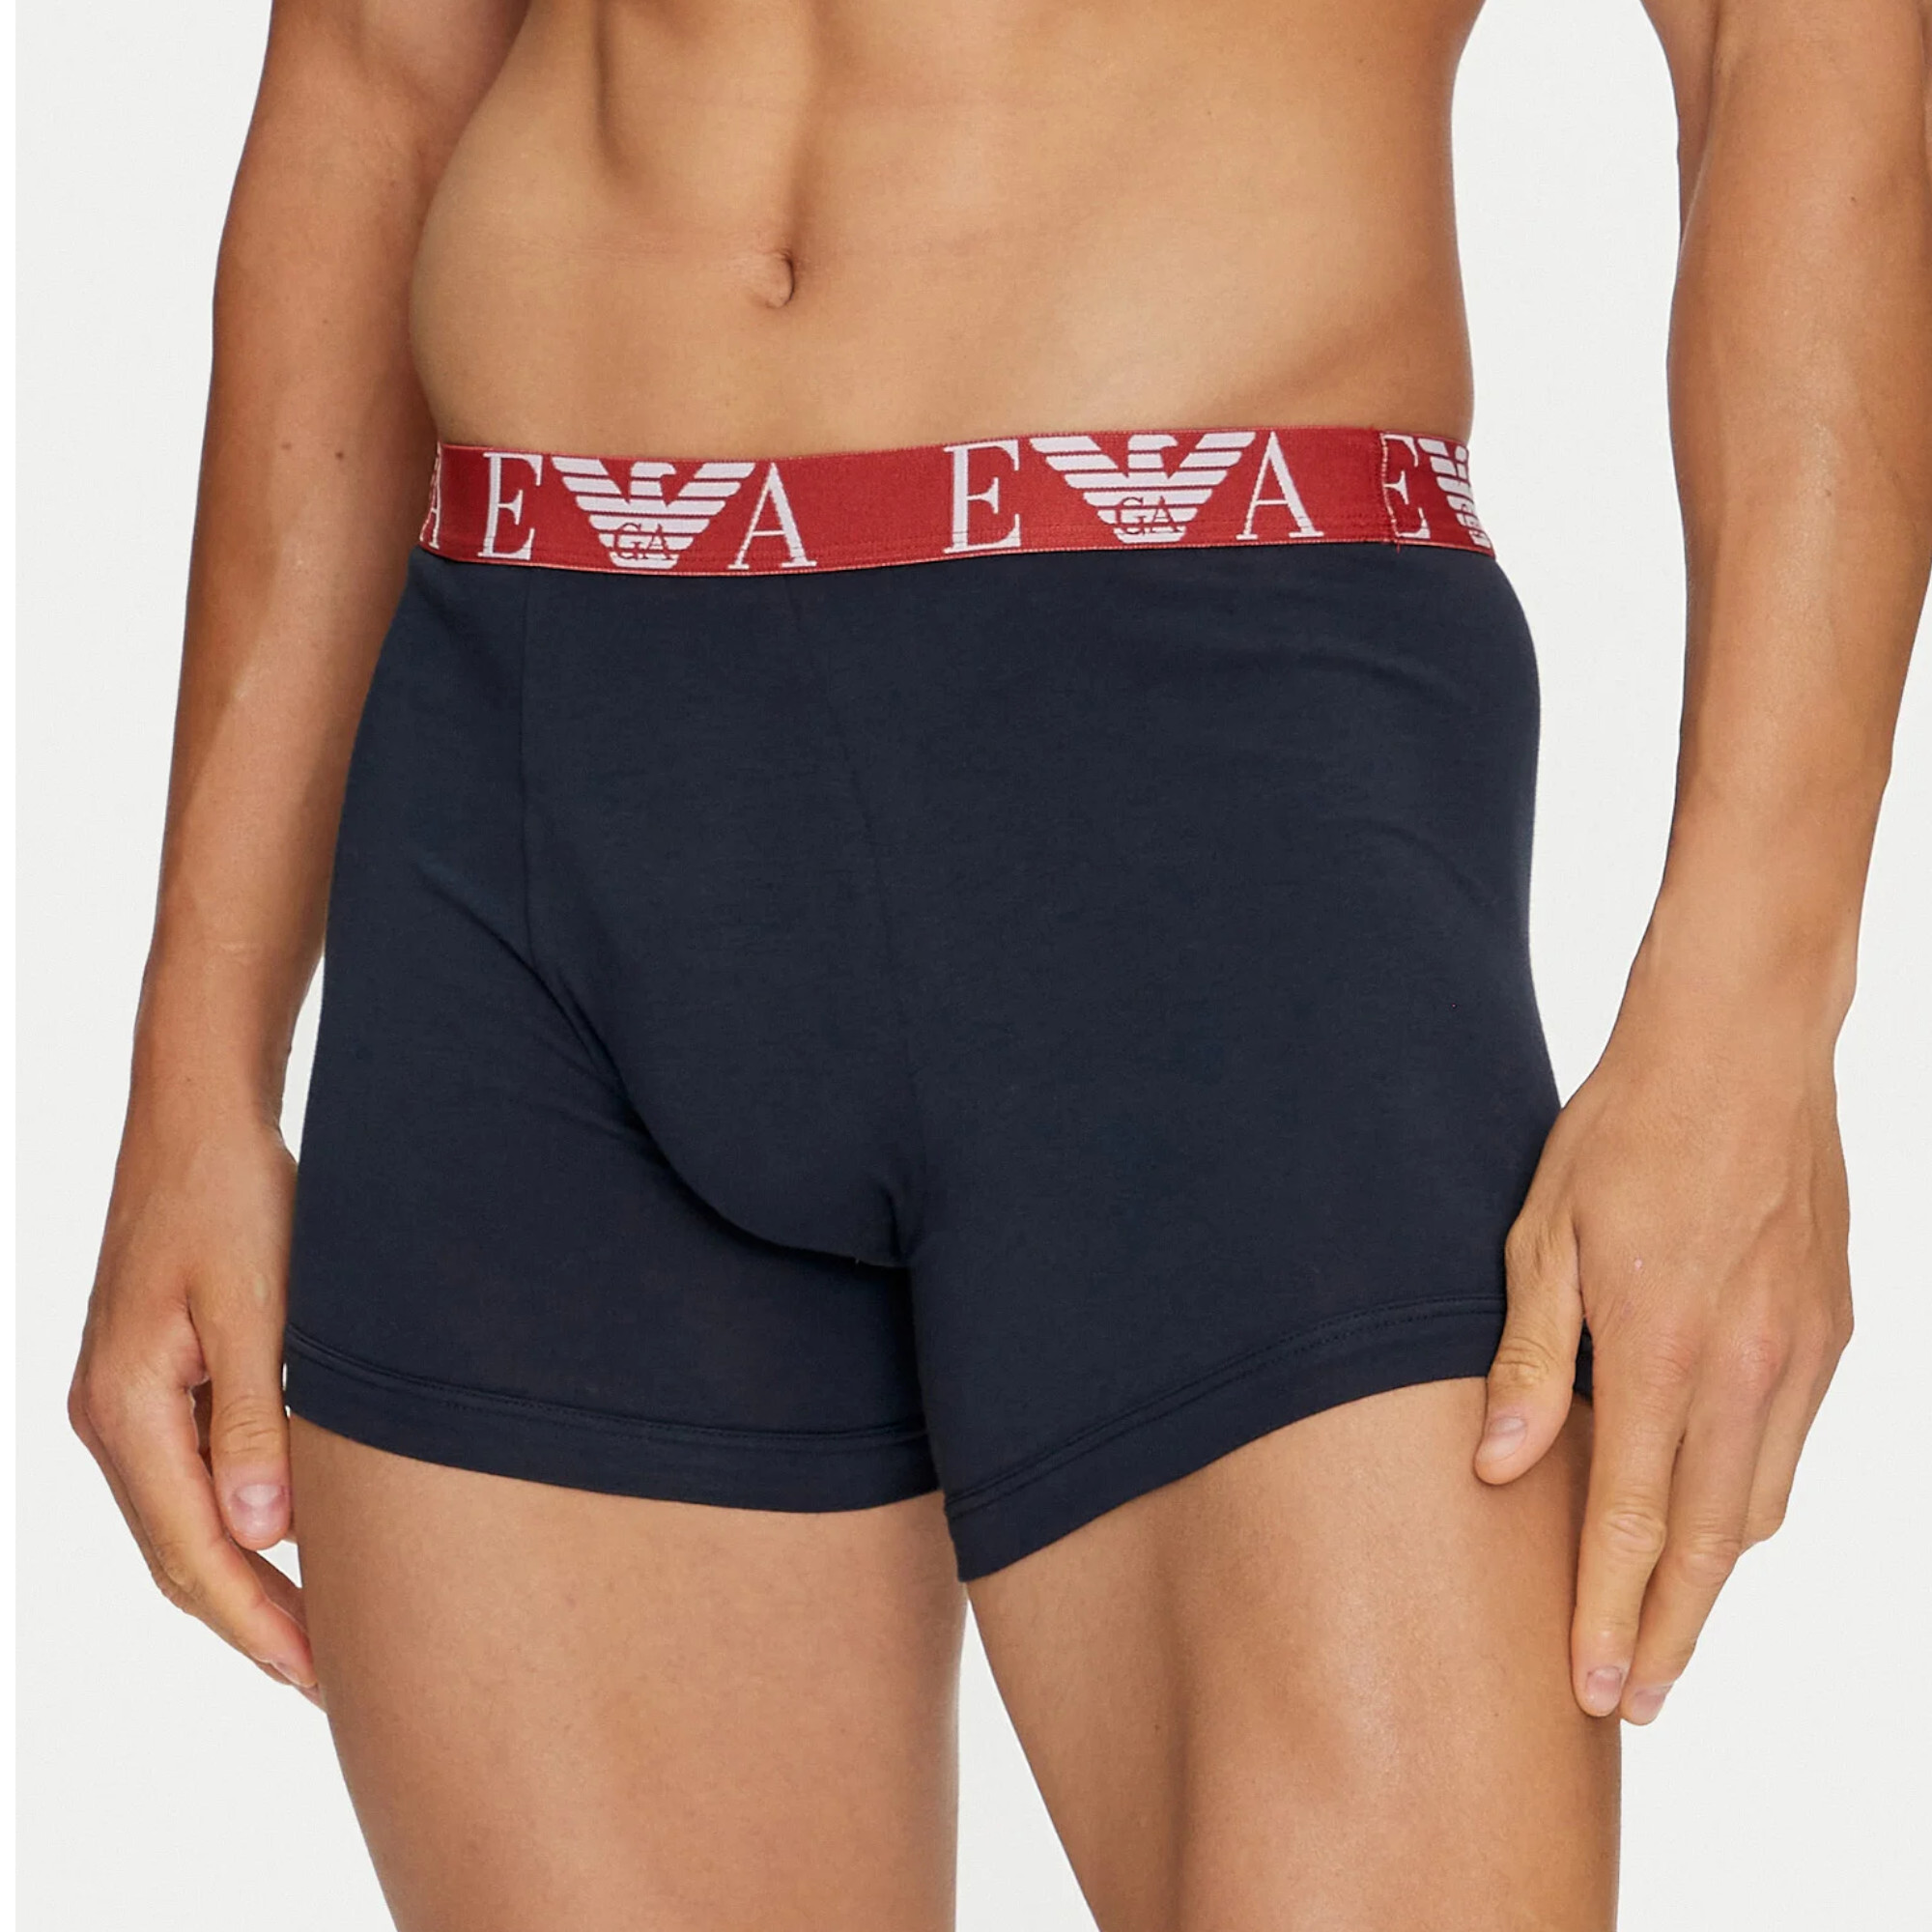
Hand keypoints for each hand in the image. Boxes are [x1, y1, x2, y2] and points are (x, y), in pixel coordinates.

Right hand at [70, 1095, 318, 1700]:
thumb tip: (261, 1535)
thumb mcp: (256, 1304)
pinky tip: (284, 1541)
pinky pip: (187, 1477)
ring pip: (182, 1521)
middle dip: (250, 1621)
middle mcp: (111, 1416)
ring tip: (313, 1632)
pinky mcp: (151, 1378)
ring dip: (243, 1580)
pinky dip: (235, 1523)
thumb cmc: (232, 1195)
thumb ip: (253, 1419)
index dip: (258, 1622)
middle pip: (180, 1553)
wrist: (198, 1117)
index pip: (194, 1552)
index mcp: (127, 1408)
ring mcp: (124, 1400)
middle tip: (328, 1679)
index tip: (318, 1676)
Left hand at [1473, 984, 1851, 1724]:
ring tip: (1663, 1623)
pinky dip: (1748, 1500)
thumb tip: (1499, 1470)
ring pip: (1758, 1505)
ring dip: (1710, 1576)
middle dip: (1670, 1632)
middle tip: (1638, 1702)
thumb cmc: (1622, 1130)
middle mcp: (1747, 1367)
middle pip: (1708, 1542)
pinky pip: (1791, 1447)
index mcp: (1661, 1347)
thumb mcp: (1541, 1233)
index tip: (1596, 1689)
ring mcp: (1802, 1352)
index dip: (1611, 1614)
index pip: (1630, 1519)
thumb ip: (1528, 1361)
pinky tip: (1711, 1516)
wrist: (1740, 1047)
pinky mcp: (1833, 1330)